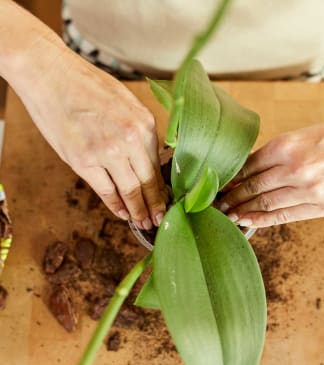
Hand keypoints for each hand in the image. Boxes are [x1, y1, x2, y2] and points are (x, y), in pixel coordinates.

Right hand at [3, 37, 166, 229]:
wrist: (50, 74)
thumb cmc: (87, 86)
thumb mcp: (126, 103)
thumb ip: (139, 131)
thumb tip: (147, 158)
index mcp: (144, 124)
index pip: (158, 165)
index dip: (161, 187)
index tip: (165, 200)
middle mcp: (130, 140)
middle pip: (147, 182)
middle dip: (154, 205)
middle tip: (158, 220)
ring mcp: (107, 152)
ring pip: (130, 191)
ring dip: (137, 210)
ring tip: (143, 222)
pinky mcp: (83, 161)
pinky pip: (106, 191)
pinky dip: (115, 205)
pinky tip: (122, 213)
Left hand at [218, 115, 323, 226]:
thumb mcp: (302, 136)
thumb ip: (274, 154)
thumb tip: (248, 169)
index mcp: (287, 146)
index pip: (248, 166)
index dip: (231, 177)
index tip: (220, 184)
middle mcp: (295, 169)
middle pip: (253, 187)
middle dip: (231, 196)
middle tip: (216, 203)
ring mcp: (308, 190)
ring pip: (265, 204)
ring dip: (243, 210)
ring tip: (227, 214)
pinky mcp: (321, 206)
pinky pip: (284, 216)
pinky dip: (262, 220)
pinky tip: (247, 221)